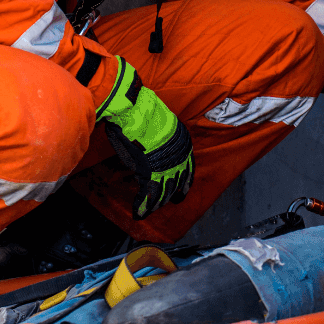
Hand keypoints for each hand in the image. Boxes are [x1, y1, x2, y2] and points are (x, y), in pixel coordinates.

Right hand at [97, 58, 193, 216]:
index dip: (185, 181)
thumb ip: (160, 140)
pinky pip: (148, 195)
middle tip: (172, 202)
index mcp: (183, 143)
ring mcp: (166, 166)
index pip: (188, 168)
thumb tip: (155, 147)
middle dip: (173, 195)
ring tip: (150, 210)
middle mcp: (180, 156)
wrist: (135, 109)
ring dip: (156, 203)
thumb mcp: (159, 125)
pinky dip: (142, 206)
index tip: (183, 190)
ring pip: (164, 192)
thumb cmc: (142, 113)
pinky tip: (138, 213)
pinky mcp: (151, 173)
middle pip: (178, 182)